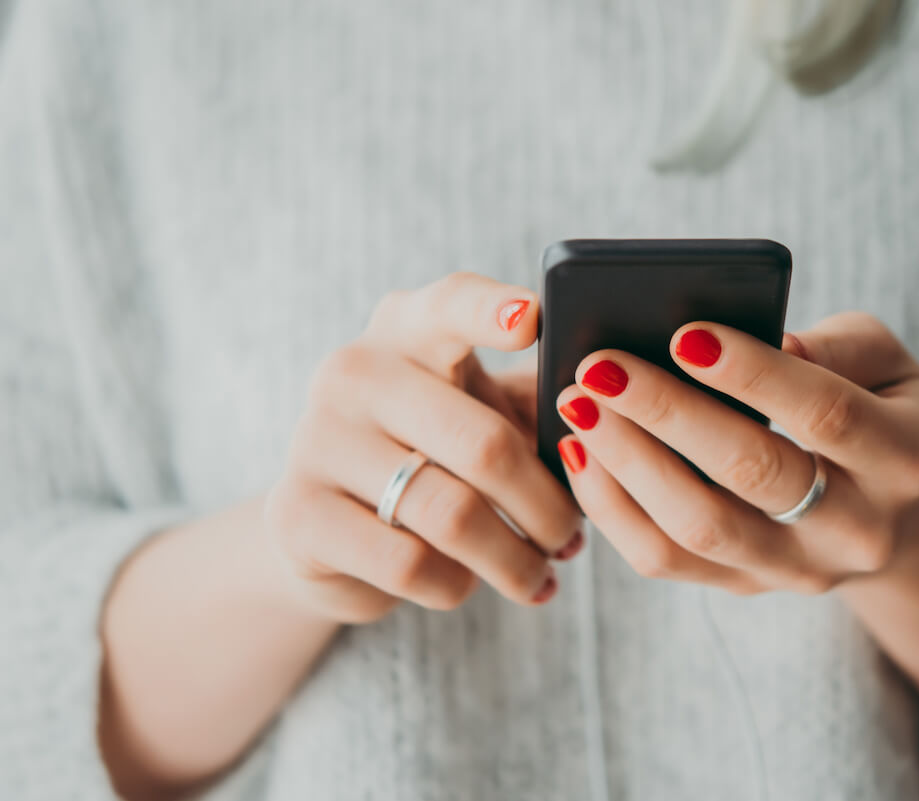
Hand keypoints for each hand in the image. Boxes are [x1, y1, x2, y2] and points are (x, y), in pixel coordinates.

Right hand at [264, 273, 581, 621]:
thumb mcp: (480, 412)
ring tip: (539, 575)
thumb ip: (536, 401)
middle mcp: (355, 371)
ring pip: (452, 515)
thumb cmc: (435, 453)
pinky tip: (469, 583)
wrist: (328, 527)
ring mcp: (318, 439)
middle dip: (546, 506)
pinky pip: (409, 564)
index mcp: (407, 329)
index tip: (534, 319)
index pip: (451, 305)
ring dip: (512, 558)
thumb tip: (605, 419)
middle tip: (572, 538)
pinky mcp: (297, 514)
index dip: (493, 312)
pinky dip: (456, 584)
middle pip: (483, 445)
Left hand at [553, 311, 918, 593]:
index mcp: (907, 460)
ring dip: (627, 464)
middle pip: (751, 475)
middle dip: (667, 415)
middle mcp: (857, 530)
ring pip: (699, 529)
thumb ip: (835, 346)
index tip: (684, 333)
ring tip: (578, 405)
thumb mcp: (889, 363)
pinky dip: (613, 506)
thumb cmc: (883, 409)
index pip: (824, 415)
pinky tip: (581, 452)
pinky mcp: (746, 586)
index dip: (753, 375)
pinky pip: (667, 559)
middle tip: (600, 367)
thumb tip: (756, 342)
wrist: (905, 520)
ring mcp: (797, 570)